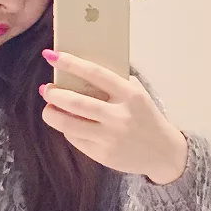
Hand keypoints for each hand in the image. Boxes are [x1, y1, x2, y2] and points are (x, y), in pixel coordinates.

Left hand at [40, 50, 187, 182]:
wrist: (165, 153)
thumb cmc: (146, 117)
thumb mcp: (138, 95)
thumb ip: (115, 83)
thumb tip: (79, 71)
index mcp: (130, 95)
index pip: (95, 73)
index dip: (70, 63)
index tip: (52, 56)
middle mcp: (120, 116)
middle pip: (76, 102)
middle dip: (54, 94)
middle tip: (46, 89)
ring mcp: (111, 138)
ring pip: (69, 124)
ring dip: (52, 114)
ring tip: (48, 108)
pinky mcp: (104, 155)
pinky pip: (76, 139)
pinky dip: (67, 129)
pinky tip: (68, 124)